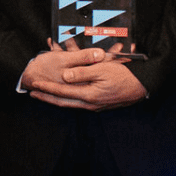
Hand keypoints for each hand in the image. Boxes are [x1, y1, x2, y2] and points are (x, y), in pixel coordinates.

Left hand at [23, 42, 144, 110]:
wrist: (143, 87)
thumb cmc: (124, 75)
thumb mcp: (102, 69)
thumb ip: (82, 73)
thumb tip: (64, 76)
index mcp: (89, 95)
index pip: (62, 92)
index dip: (47, 88)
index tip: (35, 85)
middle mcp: (90, 104)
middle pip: (63, 102)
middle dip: (46, 98)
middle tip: (32, 94)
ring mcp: (95, 106)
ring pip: (70, 103)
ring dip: (55, 99)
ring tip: (44, 95)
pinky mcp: (99, 104)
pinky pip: (78, 103)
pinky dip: (67, 99)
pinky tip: (63, 96)